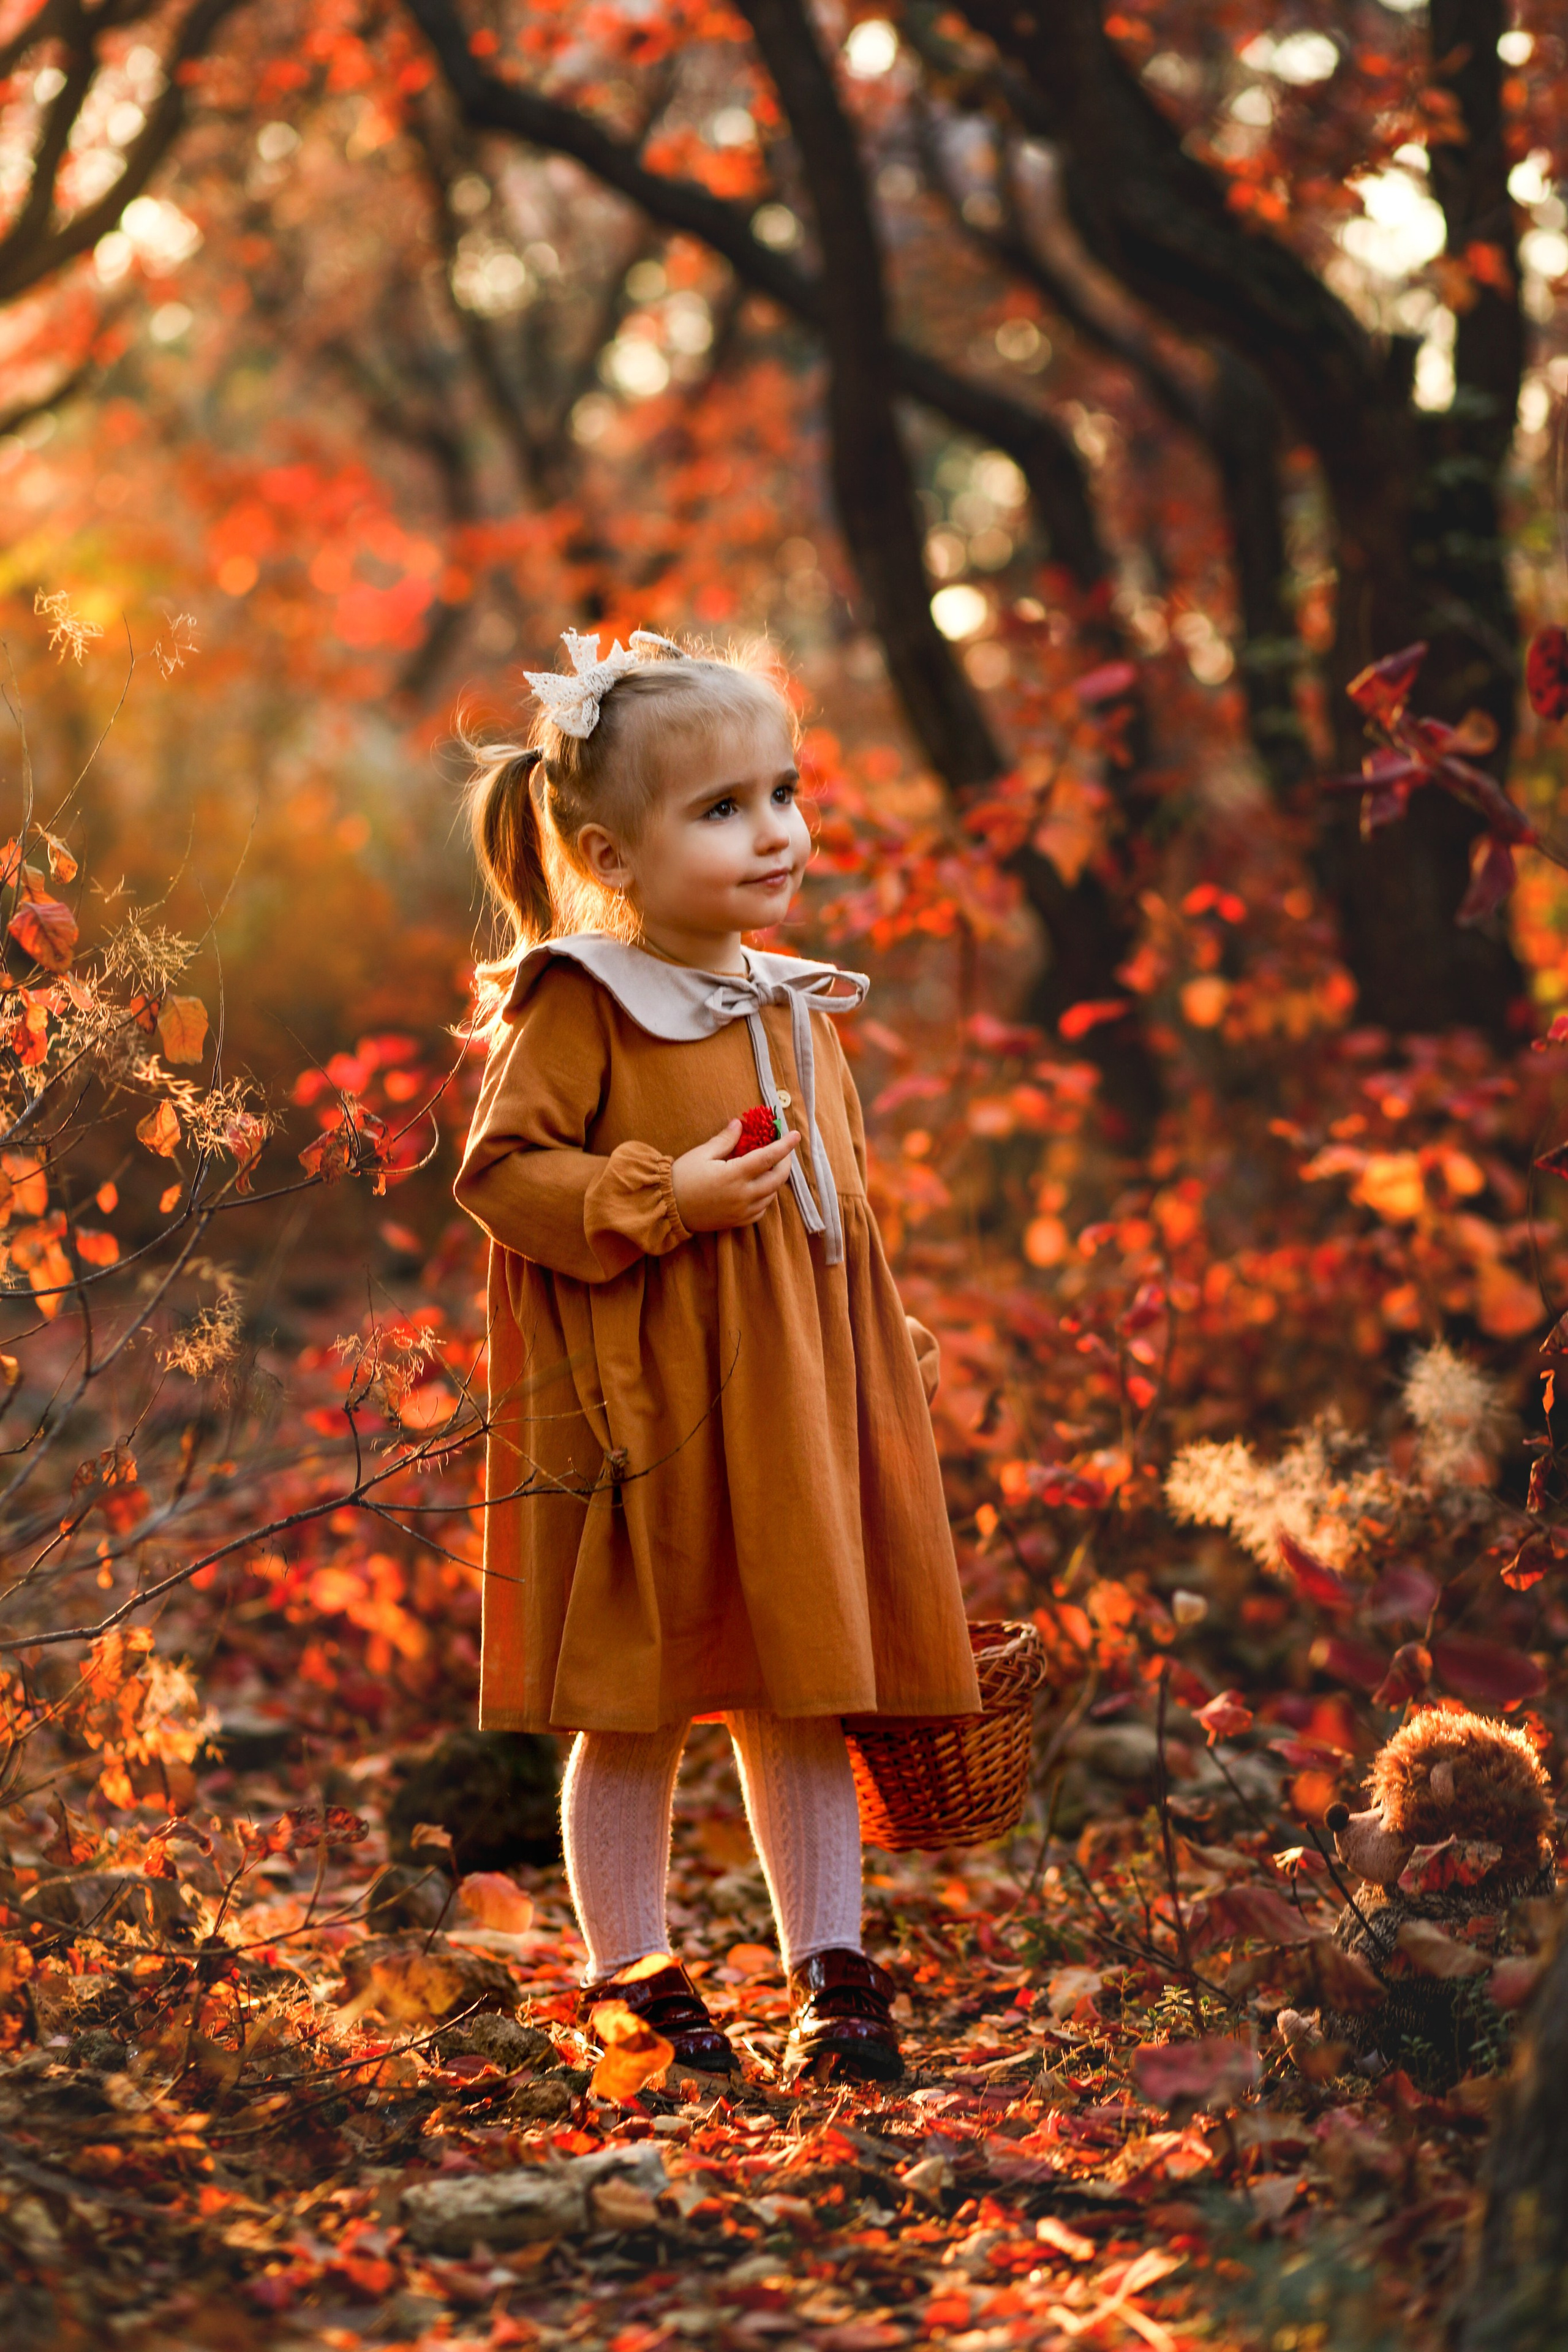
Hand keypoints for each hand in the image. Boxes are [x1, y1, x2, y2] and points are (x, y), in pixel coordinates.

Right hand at [672, 1120, 800, 1232]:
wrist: (666, 1208)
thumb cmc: (682, 1178)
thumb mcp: (702, 1154)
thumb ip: (725, 1140)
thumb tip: (739, 1124)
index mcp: (734, 1175)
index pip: (769, 1157)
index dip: (785, 1145)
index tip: (796, 1135)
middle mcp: (743, 1195)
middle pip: (777, 1179)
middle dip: (785, 1163)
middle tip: (782, 1152)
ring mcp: (741, 1211)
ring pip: (771, 1195)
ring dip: (774, 1180)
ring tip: (768, 1168)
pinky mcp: (737, 1222)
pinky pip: (761, 1210)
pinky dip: (765, 1198)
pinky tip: (757, 1189)